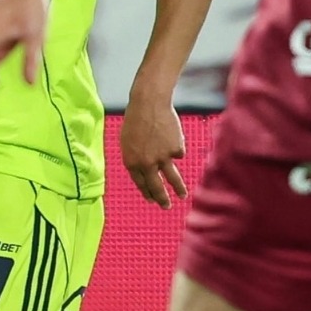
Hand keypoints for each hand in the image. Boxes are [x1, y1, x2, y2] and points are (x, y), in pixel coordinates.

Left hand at [120, 88, 187, 207]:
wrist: (149, 103)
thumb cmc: (136, 119)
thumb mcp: (127, 141)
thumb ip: (135, 158)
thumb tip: (144, 173)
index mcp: (131, 162)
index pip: (141, 183)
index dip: (147, 192)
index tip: (152, 200)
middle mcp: (146, 163)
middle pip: (156, 186)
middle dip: (162, 199)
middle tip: (166, 207)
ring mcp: (162, 158)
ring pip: (172, 178)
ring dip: (178, 189)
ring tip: (183, 197)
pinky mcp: (176, 150)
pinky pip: (178, 153)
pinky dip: (176, 146)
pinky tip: (171, 134)